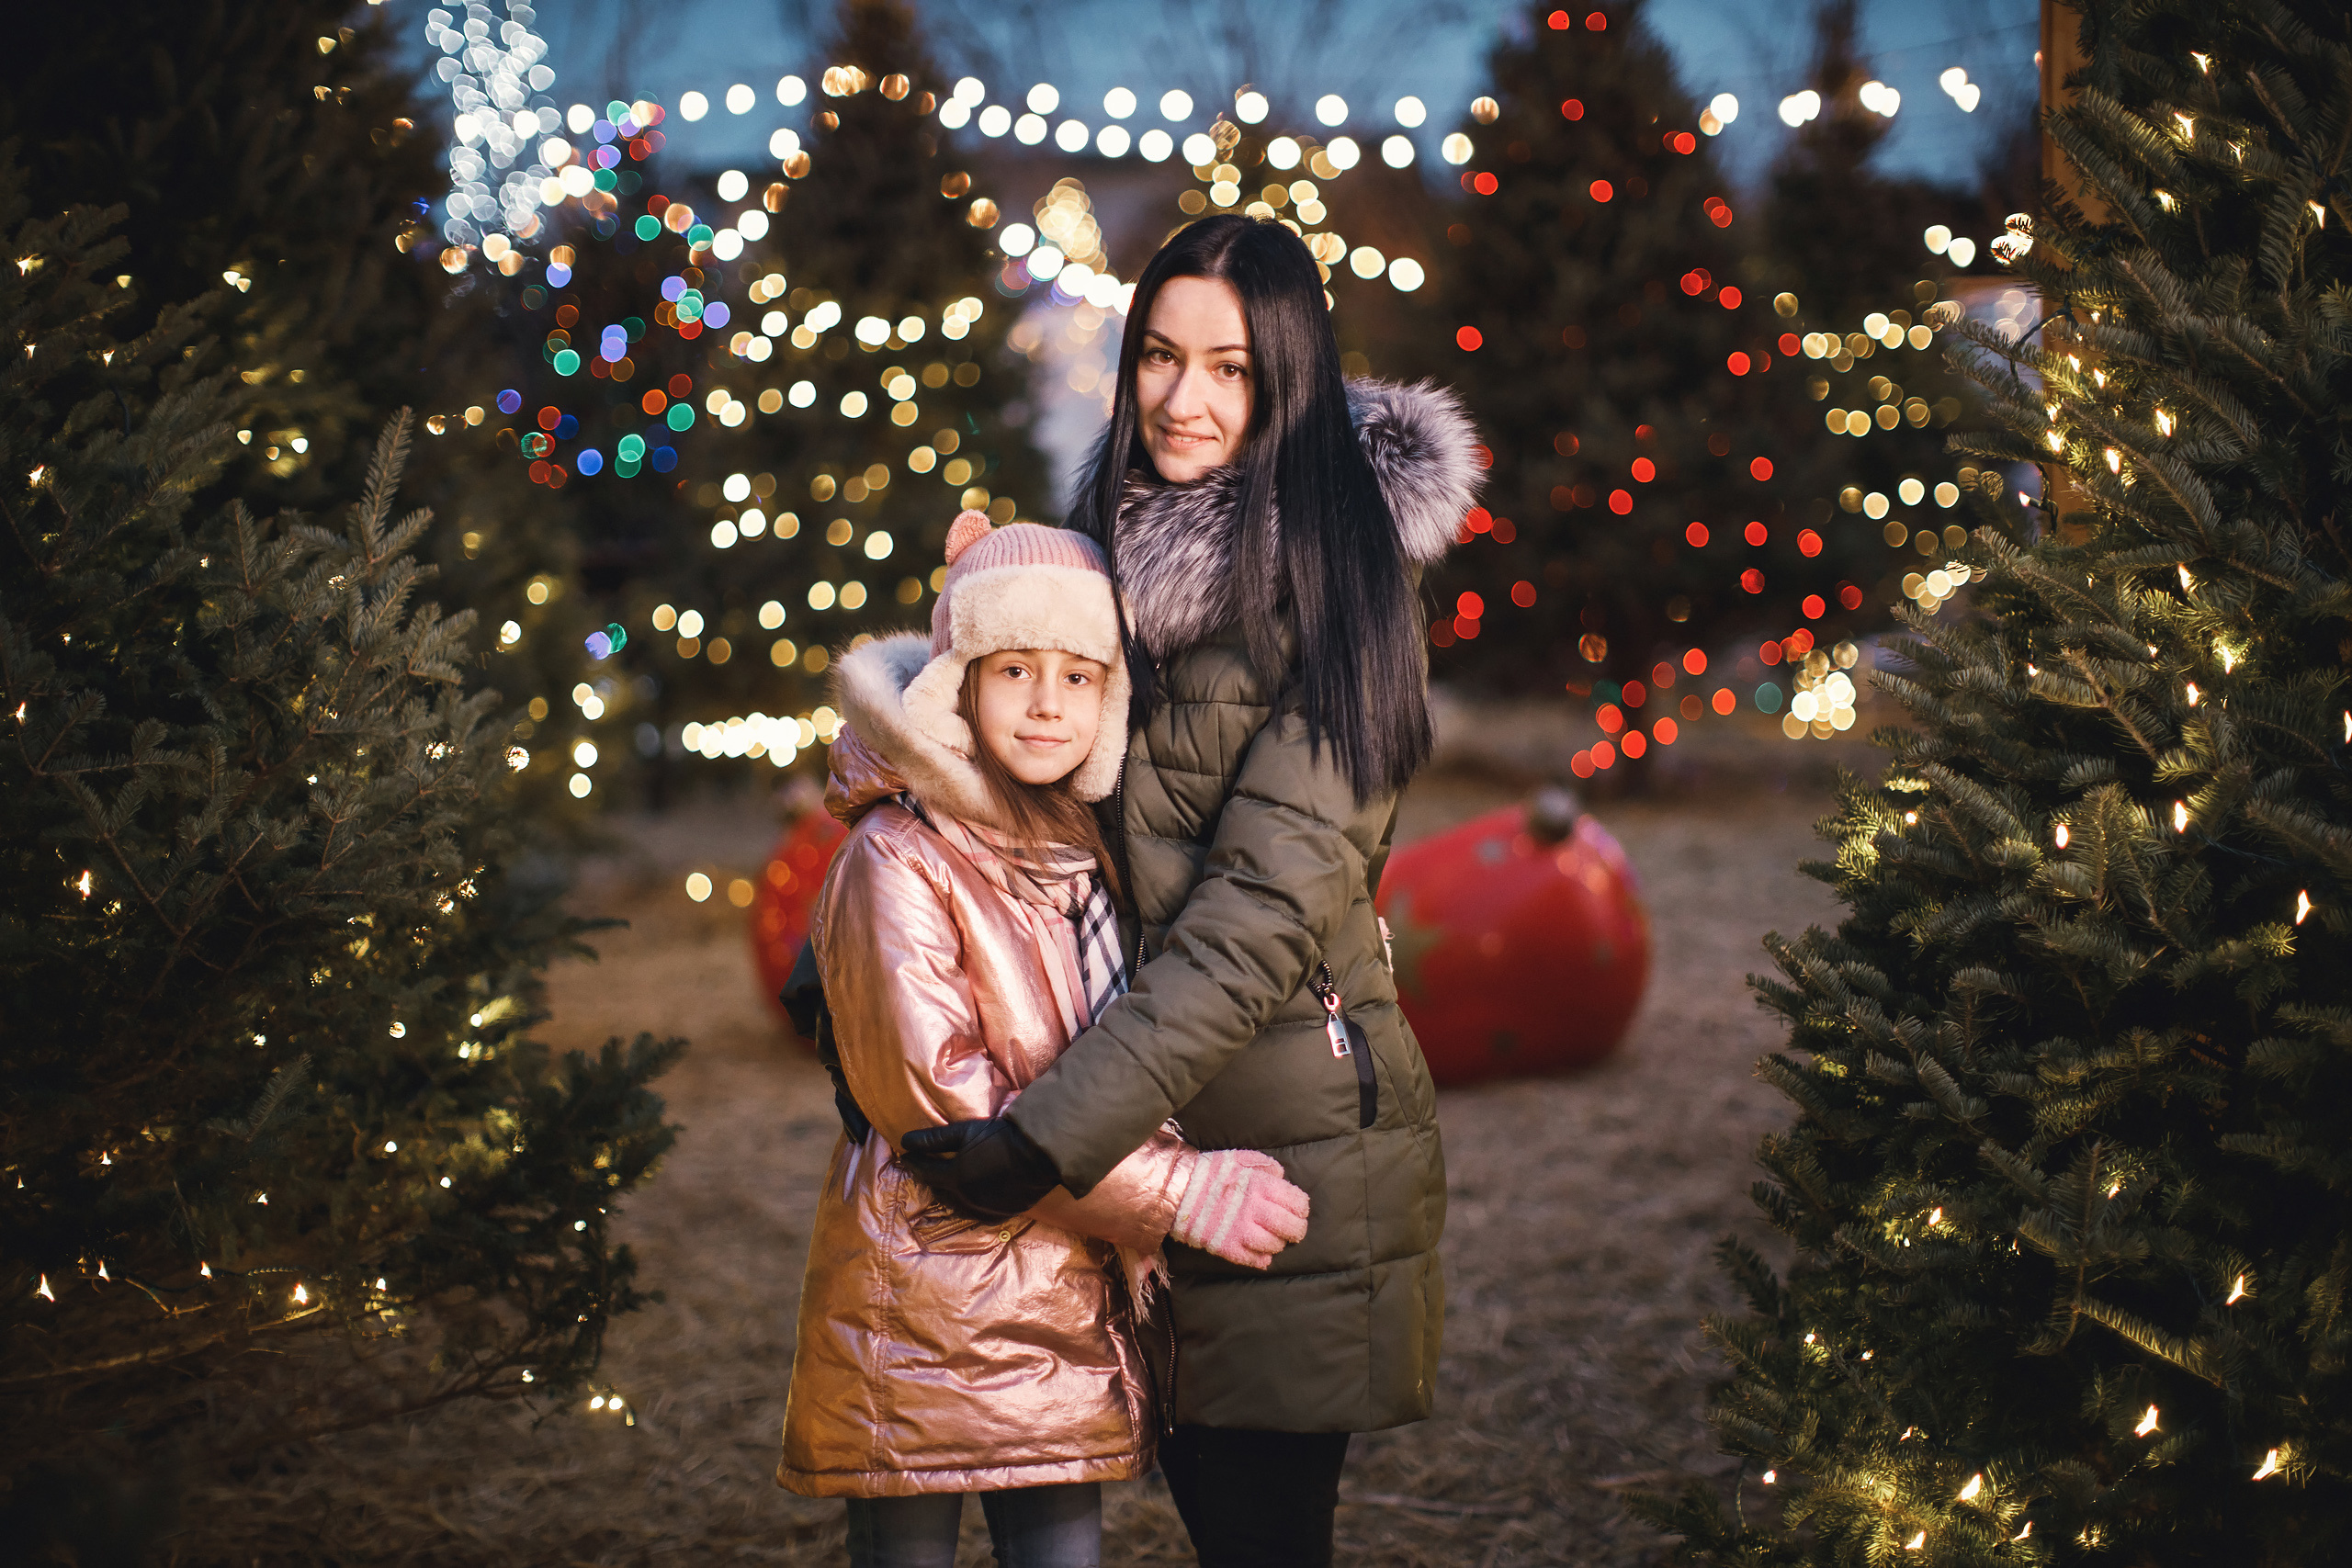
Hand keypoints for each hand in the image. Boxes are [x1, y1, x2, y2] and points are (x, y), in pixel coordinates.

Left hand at [899, 1117, 1061, 1218]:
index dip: (914, 1164)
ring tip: (945, 1185)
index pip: (925, 1172)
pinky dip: (967, 1206)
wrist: (1040, 1155)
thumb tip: (904, 1141)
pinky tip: (969, 1199)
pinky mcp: (999, 1215)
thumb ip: (934, 1139)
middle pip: (939, 1191)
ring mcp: (982, 1210)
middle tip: (925, 1170)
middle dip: (929, 1180)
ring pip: (956, 1206)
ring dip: (947, 1195)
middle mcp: (965, 1199)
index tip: (906, 1157)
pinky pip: (975, 1214)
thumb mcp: (966, 1132)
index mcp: (954, 1177)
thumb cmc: (1002, 1138)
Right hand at [1170, 1150, 1310, 1269]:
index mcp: (1260, 1185)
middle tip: (1293, 1229)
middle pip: (1291, 1227)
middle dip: (1297, 1229)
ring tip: (1273, 1238)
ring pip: (1275, 1245)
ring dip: (1279, 1243)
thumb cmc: (1209, 1172)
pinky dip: (1263, 1259)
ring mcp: (1241, 1231)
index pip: (1297, 1202)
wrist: (1177, 1191)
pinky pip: (1255, 1260)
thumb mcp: (1238, 1158)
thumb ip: (1264, 1165)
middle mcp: (1254, 1209)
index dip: (1301, 1207)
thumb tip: (1282, 1176)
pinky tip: (1261, 1252)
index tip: (1298, 1208)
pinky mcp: (1228, 1248)